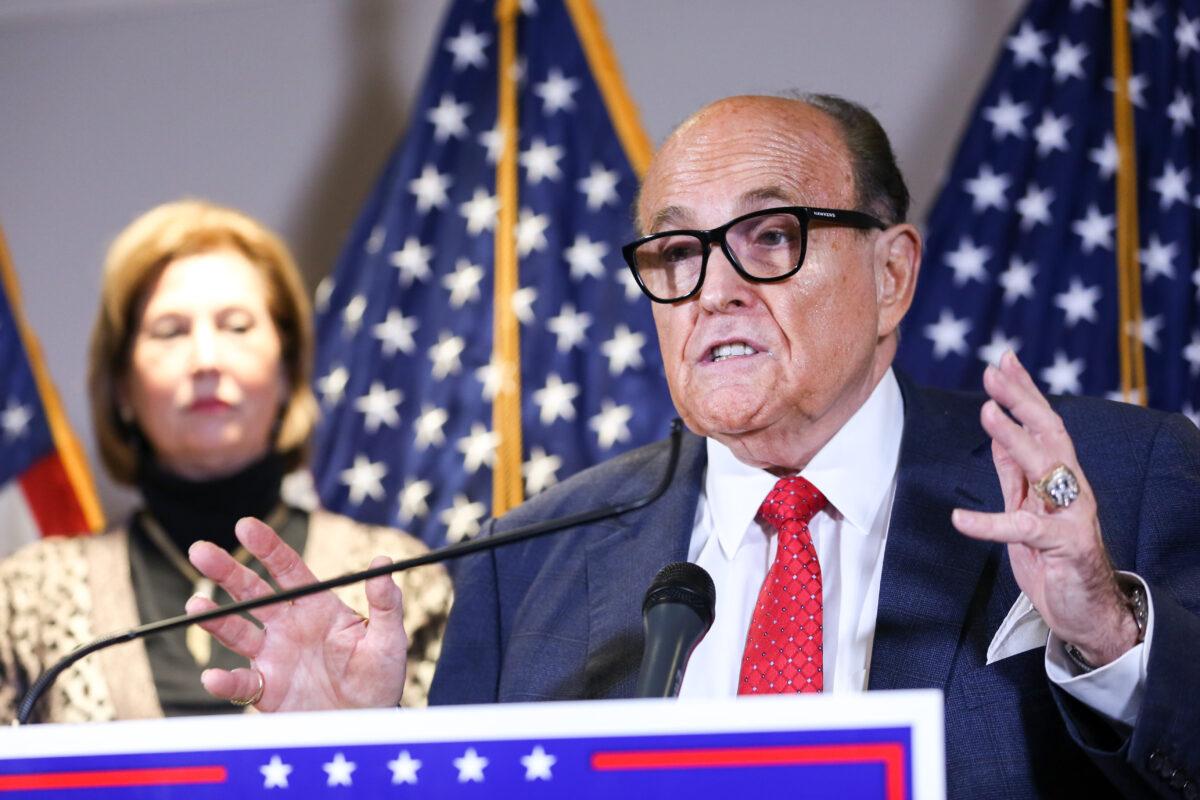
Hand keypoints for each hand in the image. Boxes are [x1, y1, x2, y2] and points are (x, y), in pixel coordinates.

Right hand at [186, 516, 408, 710]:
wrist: (366, 722)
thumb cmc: (379, 676)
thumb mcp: (388, 638)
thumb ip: (385, 603)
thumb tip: (383, 561)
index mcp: (316, 606)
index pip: (287, 569)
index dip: (267, 546)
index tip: (244, 525)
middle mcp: (288, 626)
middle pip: (252, 593)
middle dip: (226, 571)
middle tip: (199, 551)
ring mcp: (272, 656)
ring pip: (236, 632)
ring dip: (215, 620)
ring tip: (194, 606)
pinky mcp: (265, 690)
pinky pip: (240, 684)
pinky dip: (225, 682)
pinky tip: (213, 676)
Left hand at [951, 351, 1139, 665]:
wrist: (1085, 611)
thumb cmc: (1054, 558)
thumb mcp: (1026, 507)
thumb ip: (1015, 471)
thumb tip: (999, 431)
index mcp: (1060, 477)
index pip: (1044, 424)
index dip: (1024, 392)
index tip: (1004, 360)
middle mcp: (1070, 489)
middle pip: (1050, 433)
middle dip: (1022, 399)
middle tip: (995, 371)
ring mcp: (1069, 515)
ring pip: (1047, 466)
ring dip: (1016, 437)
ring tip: (988, 412)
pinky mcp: (1062, 546)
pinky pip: (1023, 529)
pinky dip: (988, 523)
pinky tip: (959, 518)